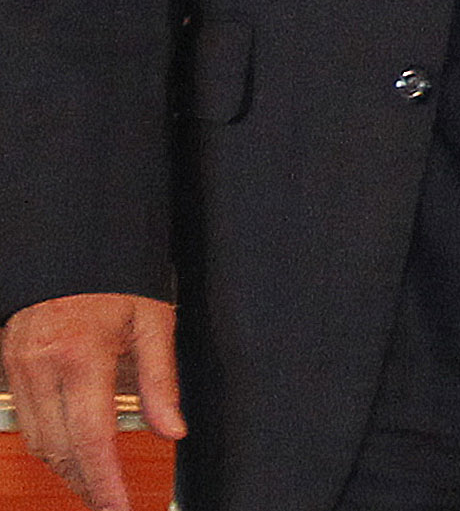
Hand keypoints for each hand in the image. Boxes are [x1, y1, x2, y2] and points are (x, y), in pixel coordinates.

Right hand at [2, 294, 181, 510]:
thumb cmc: (116, 276)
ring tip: (97, 484)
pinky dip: (48, 444)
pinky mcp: (9, 367)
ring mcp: (19, 369)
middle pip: (60, 450)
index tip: (120, 508)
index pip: (91, 439)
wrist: (72, 245)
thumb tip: (174, 430)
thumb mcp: (154, 320)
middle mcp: (42, 367)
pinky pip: (25, 422)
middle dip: (86, 484)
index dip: (104, 483)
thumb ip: (162, 380)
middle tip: (112, 503)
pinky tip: (71, 452)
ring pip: (37, 441)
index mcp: (81, 356)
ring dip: (66, 469)